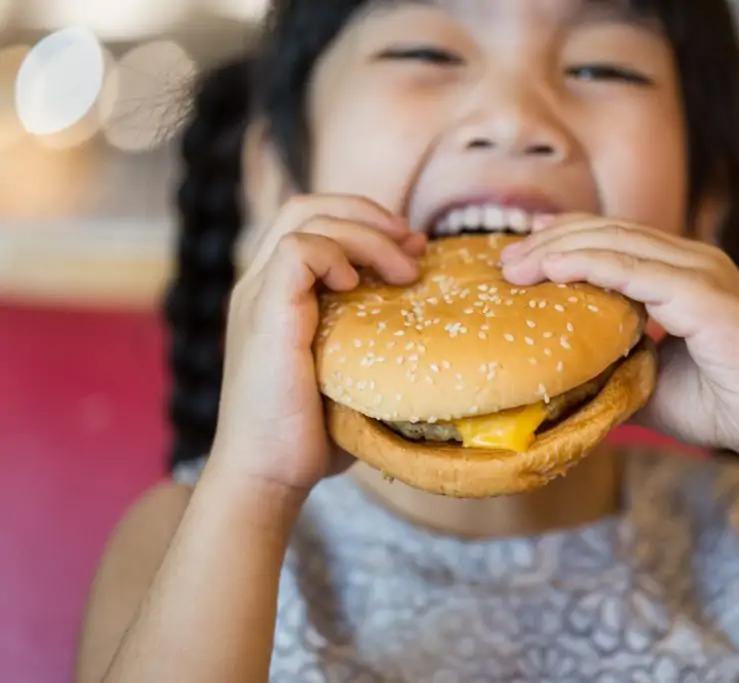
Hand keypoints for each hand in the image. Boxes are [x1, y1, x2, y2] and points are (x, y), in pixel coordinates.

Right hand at [210, 195, 426, 492]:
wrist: (268, 475)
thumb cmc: (313, 435)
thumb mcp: (352, 372)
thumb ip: (374, 337)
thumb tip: (431, 320)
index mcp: (278, 294)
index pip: (314, 222)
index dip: (365, 222)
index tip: (411, 250)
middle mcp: (261, 285)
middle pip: (308, 205)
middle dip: (369, 213)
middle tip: (413, 245)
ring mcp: (258, 296)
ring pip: (305, 216)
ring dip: (365, 232)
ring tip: (404, 270)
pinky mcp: (265, 313)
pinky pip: (295, 250)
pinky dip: (335, 254)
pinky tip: (358, 286)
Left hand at [500, 214, 738, 463]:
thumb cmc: (725, 405)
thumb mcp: (650, 383)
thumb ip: (613, 367)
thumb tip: (563, 377)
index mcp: (679, 274)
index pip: (610, 241)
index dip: (561, 243)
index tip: (516, 261)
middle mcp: (689, 261)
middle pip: (605, 232)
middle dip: (548, 241)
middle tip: (502, 261)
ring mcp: (699, 272)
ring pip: (614, 242)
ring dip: (557, 250)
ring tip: (513, 266)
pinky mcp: (704, 293)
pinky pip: (634, 269)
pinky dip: (590, 265)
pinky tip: (552, 271)